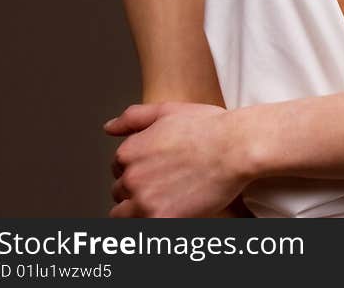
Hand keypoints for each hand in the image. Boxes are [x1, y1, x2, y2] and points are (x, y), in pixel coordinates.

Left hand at [103, 102, 247, 217]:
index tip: (157, 167)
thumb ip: (133, 117)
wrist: (235, 148)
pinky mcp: (160, 221)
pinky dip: (152, 222)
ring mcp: (143, 202)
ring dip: (138, 210)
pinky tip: (172, 211)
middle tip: (165, 184)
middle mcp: (131, 178)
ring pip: (123, 216)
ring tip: (165, 200)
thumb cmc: (207, 127)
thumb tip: (108, 127)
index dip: (137, 167)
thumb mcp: (167, 111)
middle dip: (137, 189)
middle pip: (119, 193)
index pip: (118, 168)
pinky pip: (142, 231)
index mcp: (129, 151)